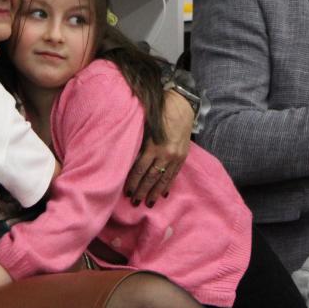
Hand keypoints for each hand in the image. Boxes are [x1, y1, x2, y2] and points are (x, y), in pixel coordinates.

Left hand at [125, 91, 192, 205]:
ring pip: (164, 178)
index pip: (140, 169)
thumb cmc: (159, 110)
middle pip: (151, 177)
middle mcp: (166, 153)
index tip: (126, 192)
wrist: (183, 104)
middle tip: (135, 203)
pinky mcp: (183, 156)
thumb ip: (138, 140)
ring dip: (156, 192)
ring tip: (149, 203)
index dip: (133, 182)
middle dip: (143, 191)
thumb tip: (125, 156)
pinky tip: (164, 193)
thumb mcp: (145, 124)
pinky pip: (174, 174)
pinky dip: (168, 184)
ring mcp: (176, 156)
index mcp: (154, 145)